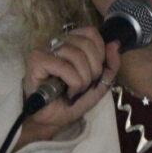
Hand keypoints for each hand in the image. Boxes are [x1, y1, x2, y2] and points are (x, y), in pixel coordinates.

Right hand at [12, 26, 120, 152]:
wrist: (52, 120)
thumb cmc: (72, 101)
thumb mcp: (98, 84)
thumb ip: (110, 66)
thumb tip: (115, 44)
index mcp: (71, 42)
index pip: (90, 33)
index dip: (99, 52)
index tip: (95, 73)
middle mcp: (57, 42)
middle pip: (86, 44)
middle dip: (93, 69)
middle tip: (85, 85)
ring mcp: (45, 49)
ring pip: (76, 55)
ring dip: (83, 79)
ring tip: (75, 90)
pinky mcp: (37, 60)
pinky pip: (64, 66)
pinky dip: (72, 82)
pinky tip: (67, 92)